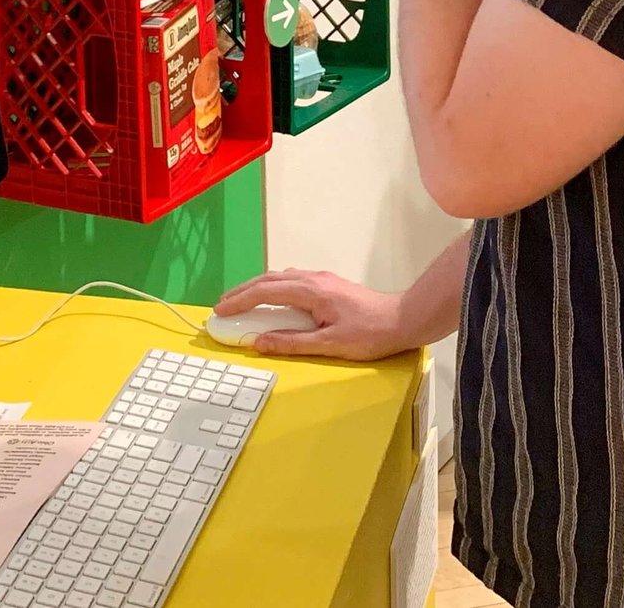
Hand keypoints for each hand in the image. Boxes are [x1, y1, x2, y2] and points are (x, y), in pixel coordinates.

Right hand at [212, 269, 410, 361]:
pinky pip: (292, 281)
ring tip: (242, 302)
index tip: (221, 310)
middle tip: (223, 305)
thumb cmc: (369, 334)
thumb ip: (292, 343)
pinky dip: (273, 289)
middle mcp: (312, 278)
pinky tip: (273, 301)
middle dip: (242, 291)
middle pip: (268, 279)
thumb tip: (259, 342)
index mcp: (309, 291)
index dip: (240, 300)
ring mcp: (321, 279)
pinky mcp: (328, 284)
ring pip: (280, 278)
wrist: (403, 319)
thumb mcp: (329, 345)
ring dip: (257, 288)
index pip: (265, 291)